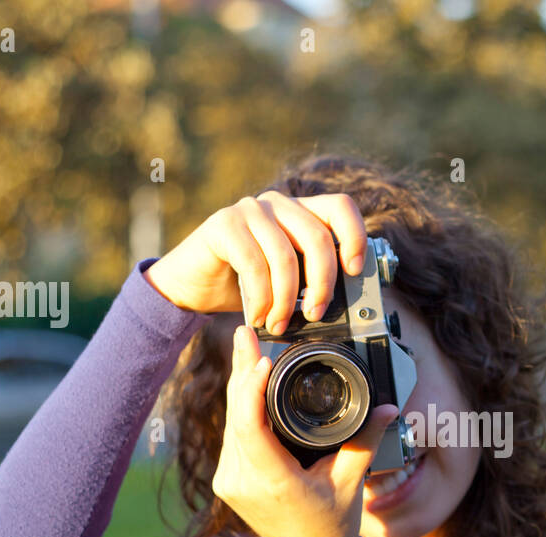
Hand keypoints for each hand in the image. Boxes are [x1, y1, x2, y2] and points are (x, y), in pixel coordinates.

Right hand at [144, 191, 368, 333]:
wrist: (192, 286)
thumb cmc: (244, 285)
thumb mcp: (288, 281)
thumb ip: (312, 278)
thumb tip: (347, 301)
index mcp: (300, 212)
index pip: (340, 208)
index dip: (354, 237)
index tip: (354, 272)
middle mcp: (278, 203)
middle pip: (318, 238)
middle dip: (322, 284)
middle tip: (315, 314)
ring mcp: (250, 210)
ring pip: (285, 256)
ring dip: (286, 300)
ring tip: (280, 324)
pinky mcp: (223, 224)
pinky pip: (253, 264)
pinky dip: (260, 298)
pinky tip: (258, 316)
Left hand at [211, 323, 398, 536]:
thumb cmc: (331, 524)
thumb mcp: (351, 482)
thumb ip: (365, 441)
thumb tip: (389, 409)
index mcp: (273, 482)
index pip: (250, 427)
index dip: (250, 389)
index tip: (260, 359)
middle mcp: (242, 481)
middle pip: (235, 416)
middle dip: (240, 372)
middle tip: (244, 333)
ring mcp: (230, 481)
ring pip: (229, 422)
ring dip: (238, 386)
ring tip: (245, 349)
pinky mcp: (227, 479)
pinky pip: (231, 436)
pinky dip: (240, 408)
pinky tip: (245, 382)